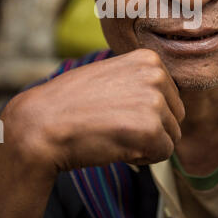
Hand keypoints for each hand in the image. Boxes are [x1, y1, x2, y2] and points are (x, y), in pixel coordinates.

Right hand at [2, 49, 184, 174]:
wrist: (43, 123)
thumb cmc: (72, 101)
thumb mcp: (111, 74)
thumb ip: (141, 81)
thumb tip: (164, 99)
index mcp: (149, 59)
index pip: (170, 96)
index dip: (147, 111)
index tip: (119, 109)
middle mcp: (156, 75)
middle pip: (175, 116)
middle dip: (151, 128)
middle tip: (116, 125)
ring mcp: (155, 101)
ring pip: (170, 136)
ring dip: (146, 143)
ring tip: (115, 133)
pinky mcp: (151, 129)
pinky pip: (163, 154)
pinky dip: (143, 158)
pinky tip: (117, 146)